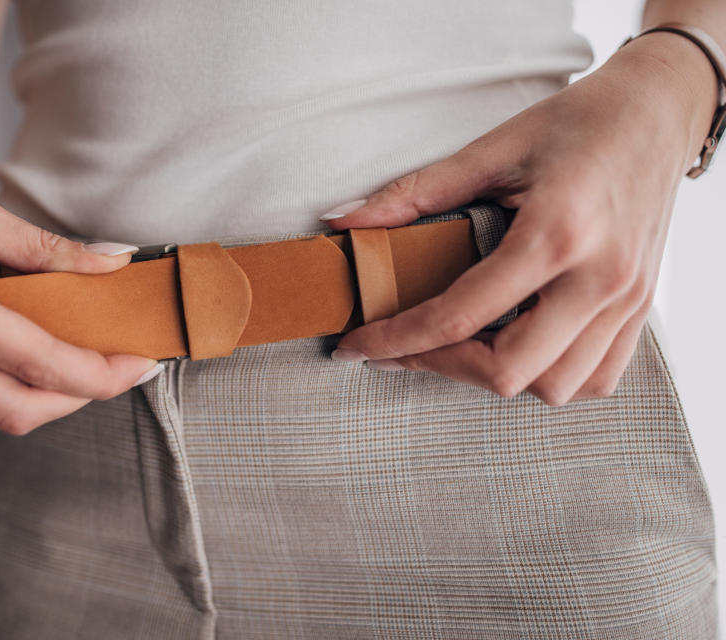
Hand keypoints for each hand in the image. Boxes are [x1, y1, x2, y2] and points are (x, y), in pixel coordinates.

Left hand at [324, 33, 719, 404]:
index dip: (397, 340)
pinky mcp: (640, 308)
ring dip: (496, 376)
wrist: (659, 113)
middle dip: (443, 366)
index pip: (460, 315)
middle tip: (407, 346)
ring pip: (556, 386)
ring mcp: (626, 300)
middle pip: (510, 371)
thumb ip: (415, 192)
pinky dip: (550, 377)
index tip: (358, 347)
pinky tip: (519, 347)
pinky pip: (597, 378)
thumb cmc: (580, 123)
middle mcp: (598, 278)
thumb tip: (347, 219)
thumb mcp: (493, 149)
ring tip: (461, 345)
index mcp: (556, 233)